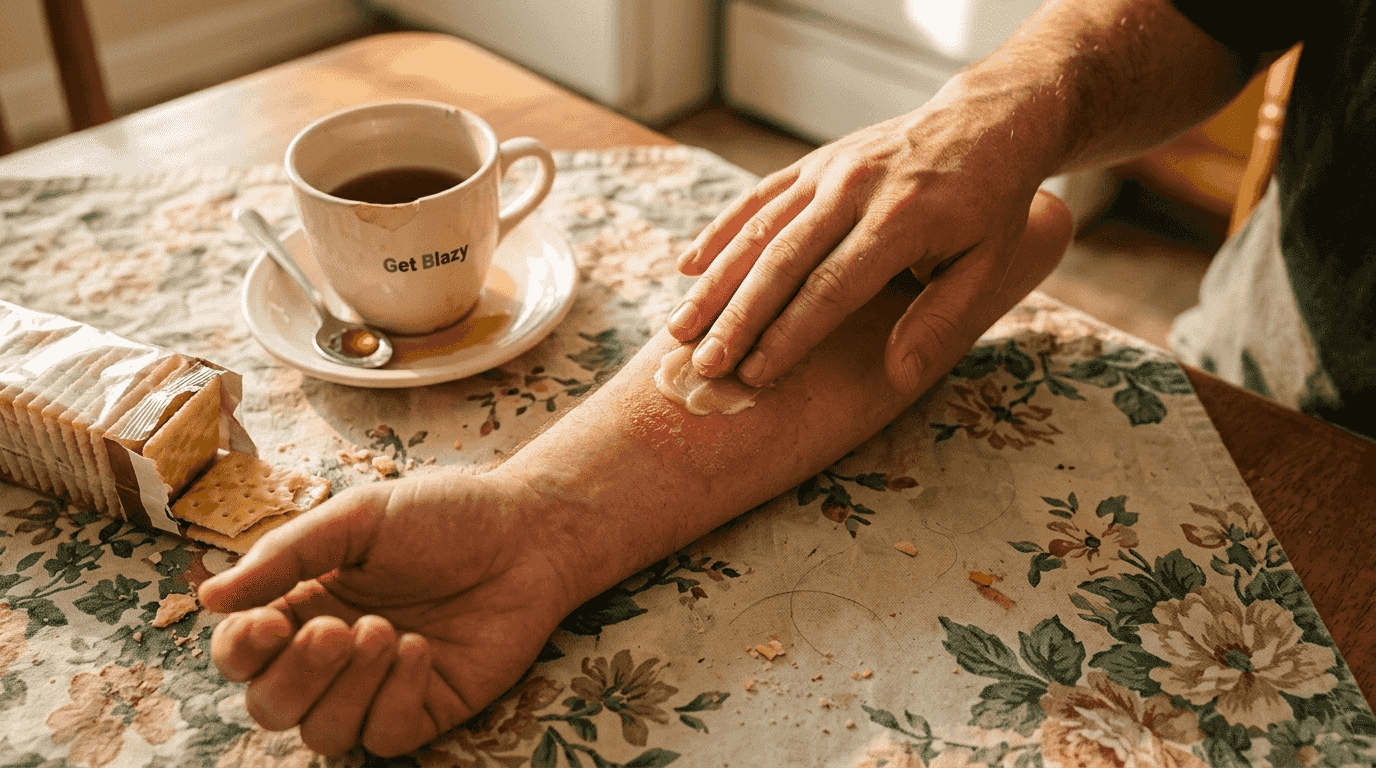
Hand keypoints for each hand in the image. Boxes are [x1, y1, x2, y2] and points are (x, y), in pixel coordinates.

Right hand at [198, 471, 576, 756]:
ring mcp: (379, 687)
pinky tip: (420, 649)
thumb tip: (206, 597)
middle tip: (336, 630)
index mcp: (304, 606)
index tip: (269, 623)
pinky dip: (393, 698)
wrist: (529, 532)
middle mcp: (333, 656)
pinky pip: (384, 737)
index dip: (241, 651)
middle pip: (271, 706)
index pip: (241, 655)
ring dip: (345, 688)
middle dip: (295, 676)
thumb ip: (286, 556)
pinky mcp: (427, 709)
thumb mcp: (359, 518)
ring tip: (385, 631)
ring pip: (322, 733)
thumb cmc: (445, 516)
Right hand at [667, 99, 1055, 392]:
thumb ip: (941, 321)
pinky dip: (720, 233)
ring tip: (679, 329)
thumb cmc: (990, 208)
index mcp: (901, 221)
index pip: (831, 288)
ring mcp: (829, 171)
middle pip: (782, 262)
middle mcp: (856, 190)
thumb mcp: (988, 266)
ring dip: (716, 282)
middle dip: (738, 318)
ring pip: (758, 231)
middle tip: (704, 364)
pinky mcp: (814, 162)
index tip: (755, 375)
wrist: (985, 121)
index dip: (789, 335)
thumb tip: (899, 378)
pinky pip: (758, 199)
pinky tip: (687, 269)